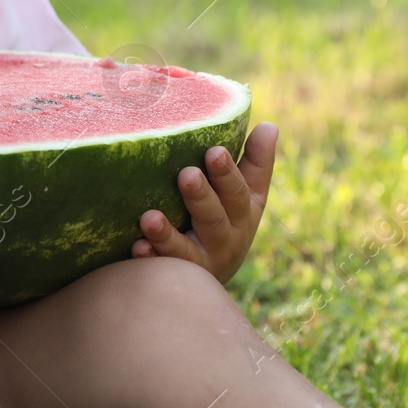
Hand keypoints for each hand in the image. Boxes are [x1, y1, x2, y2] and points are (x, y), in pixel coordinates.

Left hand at [130, 121, 276, 285]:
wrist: (206, 281)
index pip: (238, 193)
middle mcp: (226, 242)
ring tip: (149, 217)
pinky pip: (161, 270)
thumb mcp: (244, 196)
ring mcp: (200, 263)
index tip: (214, 151)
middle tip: (186, 174)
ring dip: (168, 234)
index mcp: (243, 215)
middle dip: (201, 197)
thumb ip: (255, 163)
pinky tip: (137, 246)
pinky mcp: (175, 278)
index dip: (227, 173)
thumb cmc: (225, 220)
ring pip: (186, 250)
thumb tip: (270, 126)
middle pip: (214, 219)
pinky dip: (150, 258)